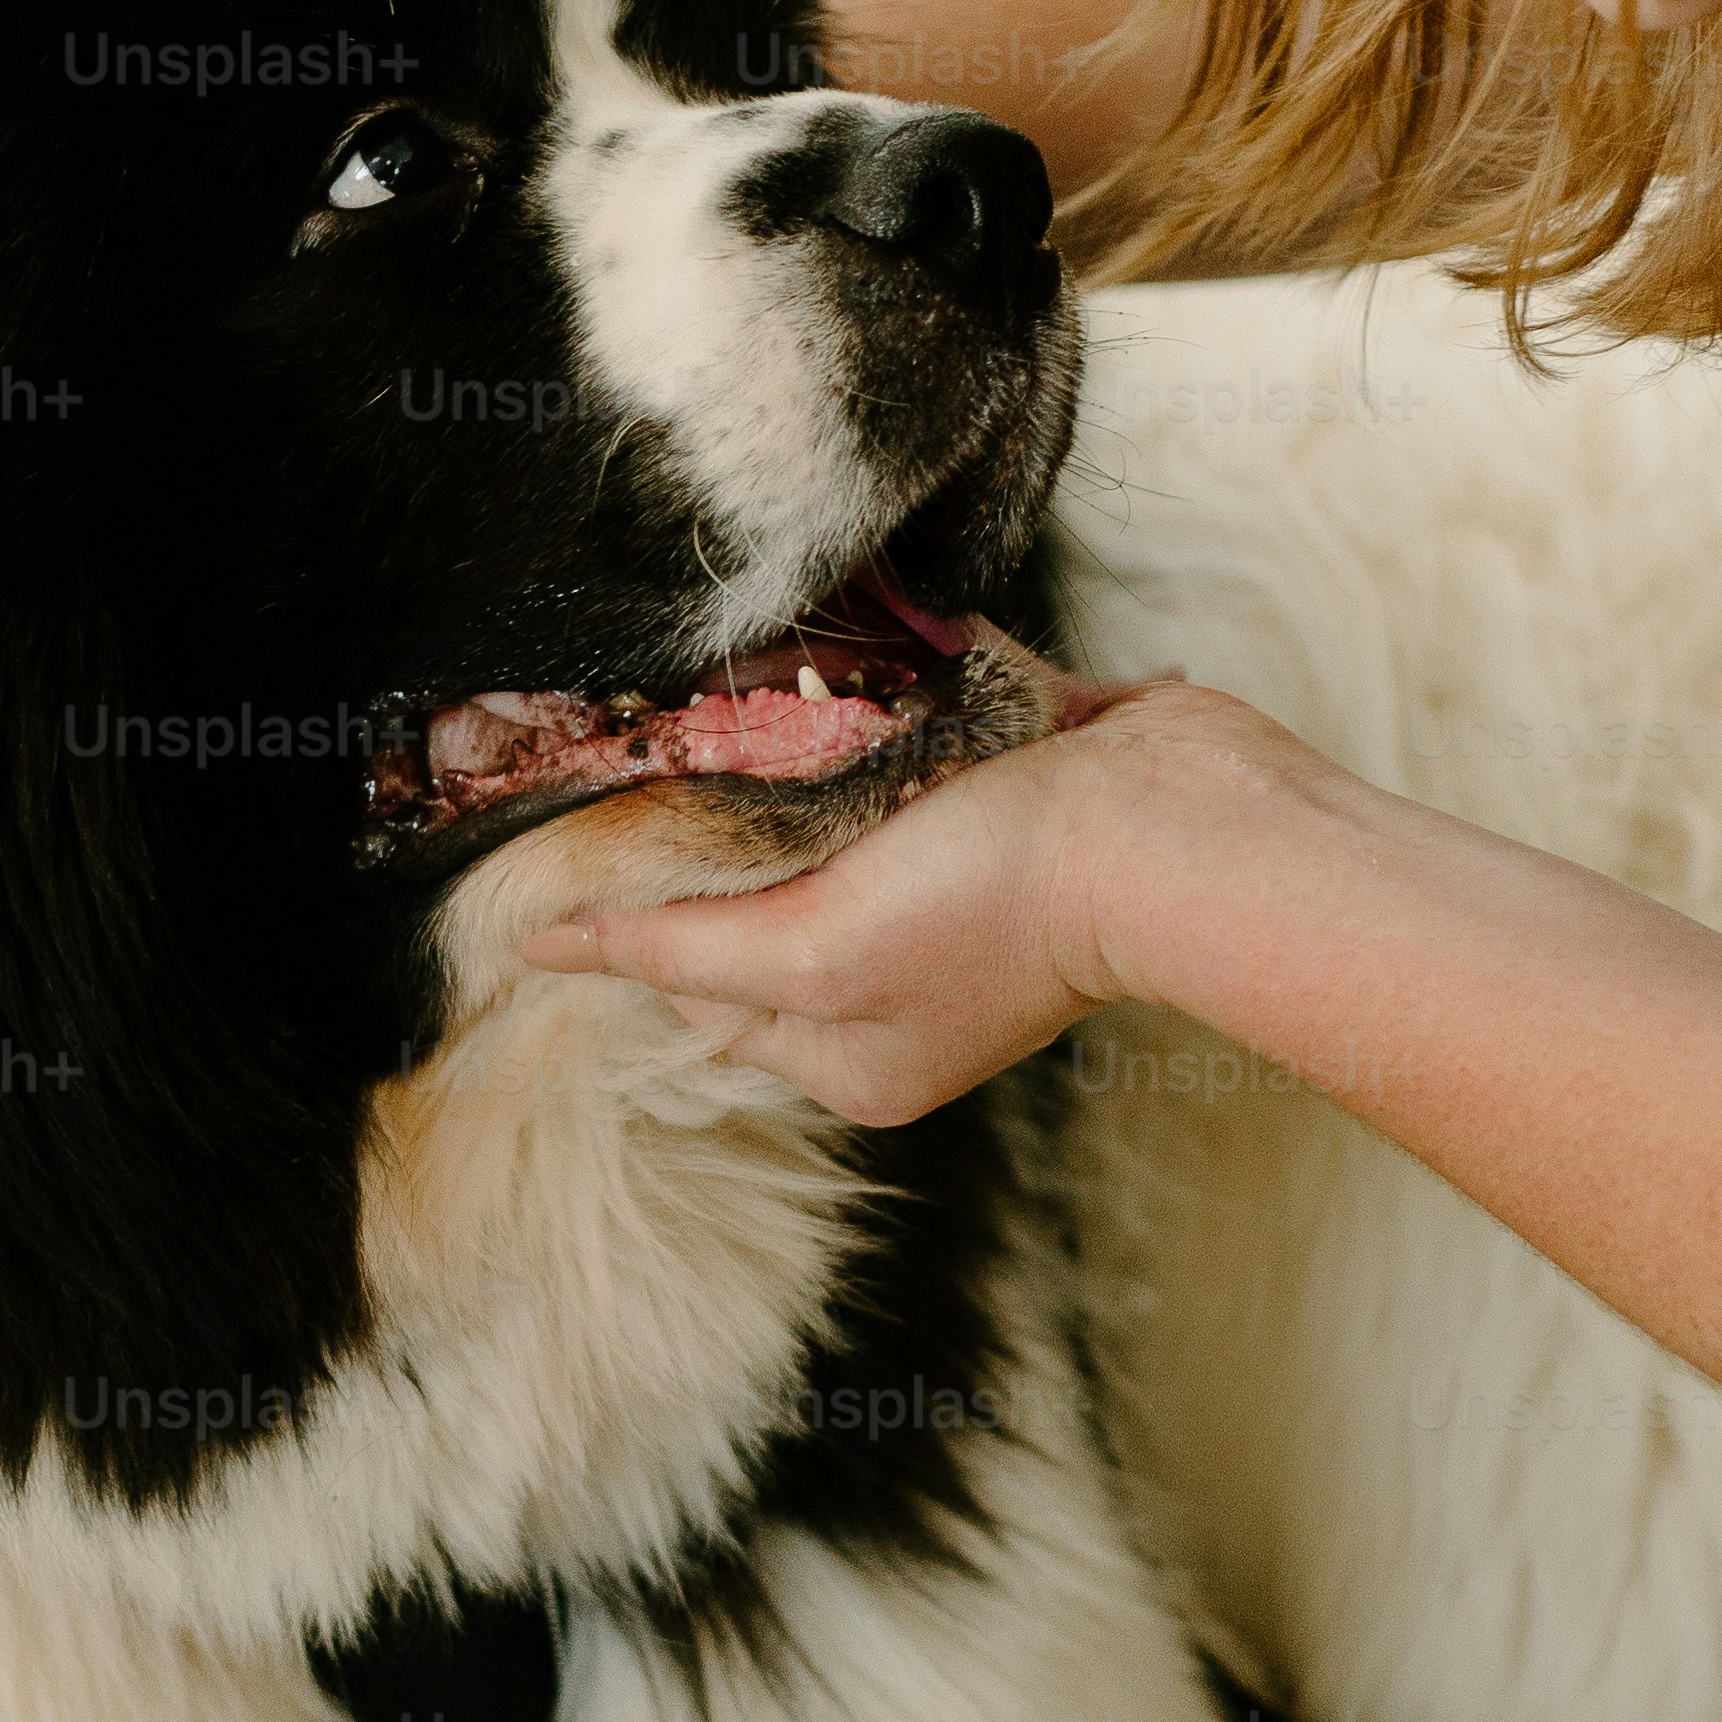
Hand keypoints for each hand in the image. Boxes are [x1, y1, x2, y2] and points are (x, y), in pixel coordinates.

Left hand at [520, 676, 1352, 1123]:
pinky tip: (840, 670)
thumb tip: (546, 952)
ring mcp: (951, 890)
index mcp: (850, 1051)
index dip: (640, 914)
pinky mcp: (997, 801)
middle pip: (754, 902)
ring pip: (819, 821)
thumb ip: (682, 952)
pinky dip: (870, 713)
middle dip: (711, 830)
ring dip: (785, 760)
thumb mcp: (812, 950)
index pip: (699, 986)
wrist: (1175, 818)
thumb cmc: (1001, 901)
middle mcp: (898, 981)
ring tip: (733, 701)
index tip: (579, 836)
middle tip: (646, 753)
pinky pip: (898, 754)